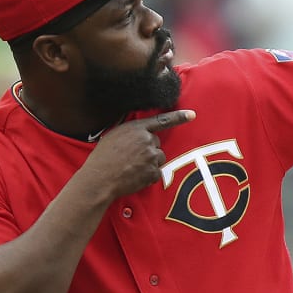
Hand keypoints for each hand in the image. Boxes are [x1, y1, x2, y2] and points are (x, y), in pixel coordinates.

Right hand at [80, 110, 195, 199]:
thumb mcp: (114, 135)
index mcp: (136, 128)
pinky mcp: (153, 172)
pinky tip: (134, 176)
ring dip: (149, 163)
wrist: (100, 178)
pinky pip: (156, 173)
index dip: (178, 117)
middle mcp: (146, 140)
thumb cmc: (103, 158)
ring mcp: (151, 156)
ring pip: (158, 158)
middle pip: (157, 144)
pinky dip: (147, 176)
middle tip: (131, 158)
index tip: (192, 115)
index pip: (162, 120)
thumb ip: (131, 132)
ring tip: (131, 168)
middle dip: (148, 150)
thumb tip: (140, 133)